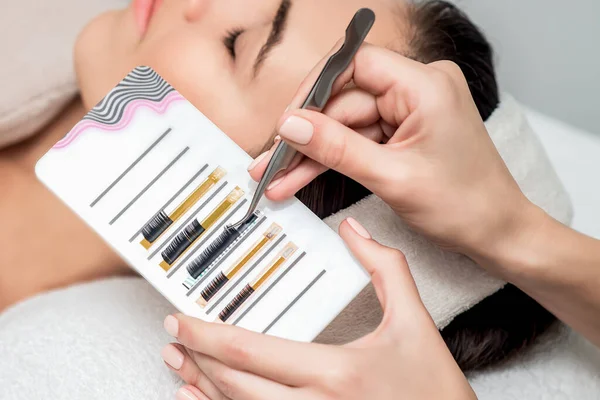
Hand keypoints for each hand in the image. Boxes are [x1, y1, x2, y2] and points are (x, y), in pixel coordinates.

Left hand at [160, 218, 475, 399]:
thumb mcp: (414, 323)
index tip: (181, 322)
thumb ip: (385, 270)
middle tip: (173, 339)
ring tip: (178, 368)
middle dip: (197, 360)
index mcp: (336, 371)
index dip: (207, 337)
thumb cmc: (434, 390)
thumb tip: (354, 230)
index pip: (252, 351)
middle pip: (235, 384)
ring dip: (201, 390)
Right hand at [248, 42, 533, 262]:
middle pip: (344, 101)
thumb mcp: (392, 177)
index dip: (314, 89)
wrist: (495, 233)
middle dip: (305, 136)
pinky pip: (357, 142)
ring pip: (345, 126)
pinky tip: (301, 178)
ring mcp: (409, 112)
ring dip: (312, 154)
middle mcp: (417, 90)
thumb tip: (291, 125)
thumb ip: (337, 148)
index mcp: (425, 85)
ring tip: (277, 178)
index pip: (355, 64)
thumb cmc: (465, 204)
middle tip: (270, 162)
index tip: (286, 121)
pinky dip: (332, 161)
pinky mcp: (402, 134)